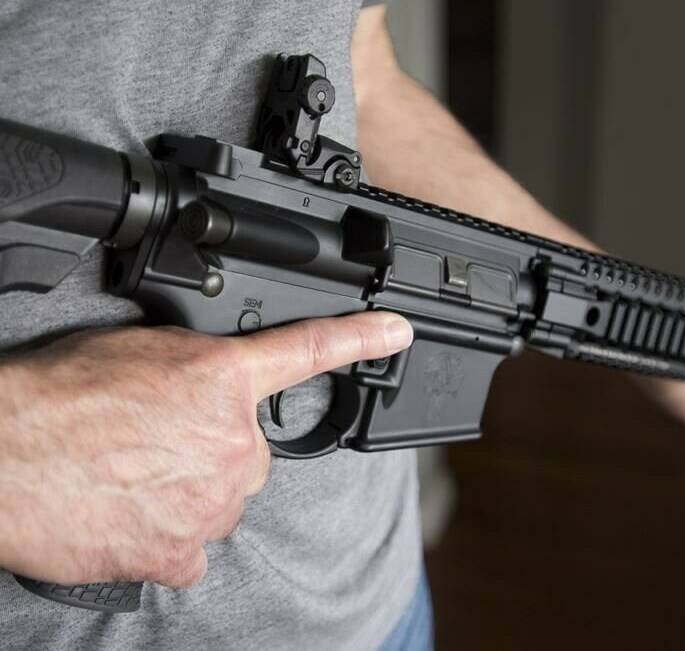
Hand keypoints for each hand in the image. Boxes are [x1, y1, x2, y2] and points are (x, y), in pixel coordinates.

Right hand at [0, 312, 412, 587]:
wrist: (3, 456)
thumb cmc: (57, 397)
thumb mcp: (139, 352)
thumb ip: (198, 370)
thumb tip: (212, 389)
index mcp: (222, 380)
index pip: (308, 351)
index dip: (360, 339)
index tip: (397, 333)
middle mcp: (231, 441)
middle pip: (250, 453)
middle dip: (214, 450)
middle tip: (155, 444)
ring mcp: (212, 502)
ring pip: (223, 500)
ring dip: (191, 493)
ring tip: (131, 476)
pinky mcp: (181, 552)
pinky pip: (194, 547)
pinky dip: (171, 537)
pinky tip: (134, 518)